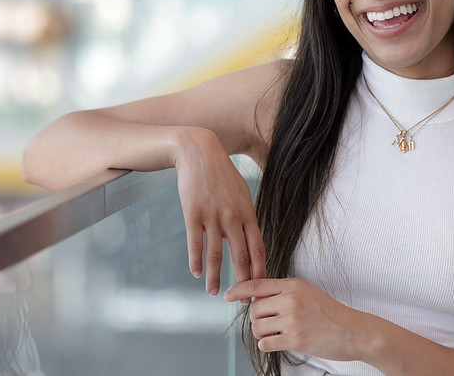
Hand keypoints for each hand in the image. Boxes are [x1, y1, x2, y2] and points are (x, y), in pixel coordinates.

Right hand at [174, 127, 265, 295]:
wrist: (198, 153)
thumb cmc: (221, 175)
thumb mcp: (240, 194)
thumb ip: (244, 218)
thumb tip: (246, 242)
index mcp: (248, 212)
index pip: (258, 247)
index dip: (260, 270)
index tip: (260, 287)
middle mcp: (233, 217)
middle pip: (241, 256)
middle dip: (244, 281)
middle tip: (243, 301)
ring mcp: (213, 216)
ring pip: (217, 255)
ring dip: (216, 277)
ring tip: (214, 293)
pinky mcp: (193, 214)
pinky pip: (196, 243)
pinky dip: (196, 261)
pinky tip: (196, 273)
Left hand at [224, 278, 362, 360]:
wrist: (354, 331)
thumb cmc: (332, 314)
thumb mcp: (308, 293)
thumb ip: (285, 293)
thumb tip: (259, 298)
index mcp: (293, 285)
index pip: (257, 284)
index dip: (238, 289)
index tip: (227, 295)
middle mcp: (291, 299)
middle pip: (254, 308)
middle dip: (256, 319)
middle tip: (267, 324)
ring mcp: (293, 319)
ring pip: (256, 326)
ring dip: (261, 333)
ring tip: (274, 334)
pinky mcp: (295, 338)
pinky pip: (265, 342)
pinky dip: (267, 344)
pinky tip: (277, 342)